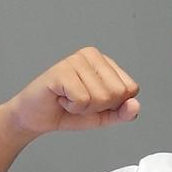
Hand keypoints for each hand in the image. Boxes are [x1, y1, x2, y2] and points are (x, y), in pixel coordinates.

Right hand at [2, 46, 140, 138]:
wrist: (37, 117)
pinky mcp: (62, 70)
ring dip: (84, 108)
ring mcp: (76, 60)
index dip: (114, 105)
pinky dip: (72, 107)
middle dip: (100, 107)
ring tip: (69, 99)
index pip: (131, 89)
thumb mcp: (103, 116)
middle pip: (118, 93)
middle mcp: (92, 55)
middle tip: (80, 101)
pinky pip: (83, 100)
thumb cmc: (69, 111)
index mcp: (105, 62)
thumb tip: (135, 105)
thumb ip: (123, 113)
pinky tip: (61, 98)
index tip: (94, 101)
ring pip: (101, 97)